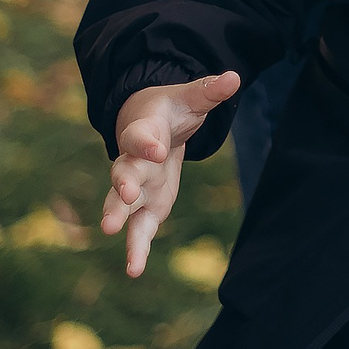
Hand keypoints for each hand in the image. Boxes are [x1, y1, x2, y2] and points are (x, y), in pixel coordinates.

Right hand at [101, 70, 240, 276]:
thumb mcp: (190, 98)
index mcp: (143, 132)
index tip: (157, 149)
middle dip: (123, 183)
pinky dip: (136, 248)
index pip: (141, 136)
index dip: (147, 142)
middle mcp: (133, 161)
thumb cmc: (170, 112)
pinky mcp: (146, 206)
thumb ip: (209, 91)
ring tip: (114, 236)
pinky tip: (134, 270)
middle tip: (124, 194)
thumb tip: (234, 77)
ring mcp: (136, 186)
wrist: (149, 126)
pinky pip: (137, 229)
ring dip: (119, 219)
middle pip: (123, 171)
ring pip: (122, 205)